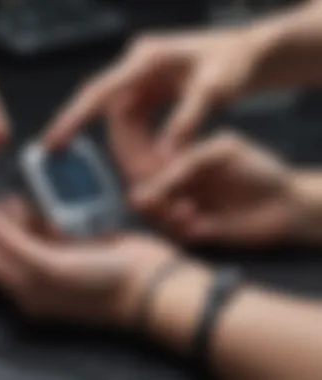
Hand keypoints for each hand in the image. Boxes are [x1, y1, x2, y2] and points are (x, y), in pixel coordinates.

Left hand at [0, 196, 186, 326]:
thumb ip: (12, 245)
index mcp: (27, 289)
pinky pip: (51, 225)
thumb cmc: (97, 282)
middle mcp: (39, 274)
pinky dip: (41, 212)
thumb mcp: (48, 268)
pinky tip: (35, 199)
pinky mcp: (79, 243)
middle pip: (4, 246)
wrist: (146, 281)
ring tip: (3, 196)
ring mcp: (60, 257)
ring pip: (28, 233)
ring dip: (14, 215)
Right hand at [43, 28, 273, 182]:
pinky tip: (158, 161)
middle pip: (114, 119)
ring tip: (155, 175)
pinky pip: (138, 128)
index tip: (52, 143)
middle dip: (125, 152)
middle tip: (143, 180)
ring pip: (124, 128)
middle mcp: (136, 72)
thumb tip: (164, 158)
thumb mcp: (214, 89)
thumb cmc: (234, 62)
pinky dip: (145, 147)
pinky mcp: (149, 97)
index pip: (99, 91)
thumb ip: (187, 121)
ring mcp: (141, 85)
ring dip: (136, 153)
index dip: (72, 117)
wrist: (247, 54)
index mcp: (145, 61)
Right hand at [132, 131, 298, 245]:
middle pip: (154, 199)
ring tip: (187, 214)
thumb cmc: (256, 169)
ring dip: (168, 219)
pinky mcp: (201, 232)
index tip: (142, 194)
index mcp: (185, 166)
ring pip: (164, 219)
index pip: (157, 175)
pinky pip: (182, 234)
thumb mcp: (223, 152)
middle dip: (153, 205)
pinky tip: (198, 227)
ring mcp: (190, 212)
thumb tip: (157, 169)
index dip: (148, 186)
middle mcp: (184, 190)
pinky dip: (184, 232)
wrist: (284, 203)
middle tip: (157, 206)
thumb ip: (191, 159)